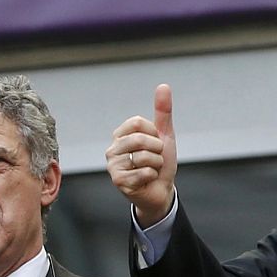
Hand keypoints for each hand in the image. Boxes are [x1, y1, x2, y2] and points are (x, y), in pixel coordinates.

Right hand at [106, 83, 177, 227]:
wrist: (161, 190)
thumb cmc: (160, 162)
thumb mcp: (164, 135)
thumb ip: (163, 112)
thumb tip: (163, 86)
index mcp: (120, 135)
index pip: (137, 123)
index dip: (153, 133)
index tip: (155, 143)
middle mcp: (112, 149)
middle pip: (139, 139)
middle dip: (157, 150)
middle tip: (155, 158)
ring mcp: (113, 166)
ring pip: (144, 157)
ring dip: (156, 164)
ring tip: (150, 170)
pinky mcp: (118, 181)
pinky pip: (143, 172)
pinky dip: (152, 176)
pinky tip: (146, 180)